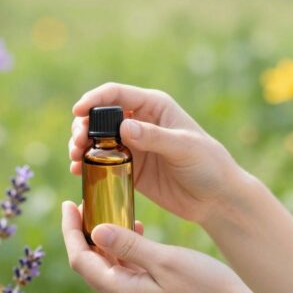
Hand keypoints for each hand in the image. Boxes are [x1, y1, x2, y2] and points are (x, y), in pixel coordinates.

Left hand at [61, 200, 245, 292]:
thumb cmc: (205, 289)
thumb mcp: (165, 260)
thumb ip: (128, 244)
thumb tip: (95, 230)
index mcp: (120, 292)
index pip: (80, 259)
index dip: (70, 230)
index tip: (68, 203)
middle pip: (89, 263)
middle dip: (84, 232)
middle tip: (87, 200)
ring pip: (108, 266)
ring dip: (104, 239)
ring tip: (109, 208)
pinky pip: (126, 271)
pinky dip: (124, 249)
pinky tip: (136, 228)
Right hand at [69, 82, 240, 225]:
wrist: (217, 198)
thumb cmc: (208, 165)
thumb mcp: (184, 147)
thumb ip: (154, 137)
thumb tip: (123, 127)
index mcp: (154, 106)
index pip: (116, 94)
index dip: (94, 99)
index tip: (77, 112)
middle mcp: (139, 121)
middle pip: (100, 116)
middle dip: (83, 126)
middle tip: (77, 143)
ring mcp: (133, 146)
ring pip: (97, 139)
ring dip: (81, 145)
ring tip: (75, 157)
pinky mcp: (130, 169)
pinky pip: (102, 163)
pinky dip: (87, 165)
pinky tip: (78, 172)